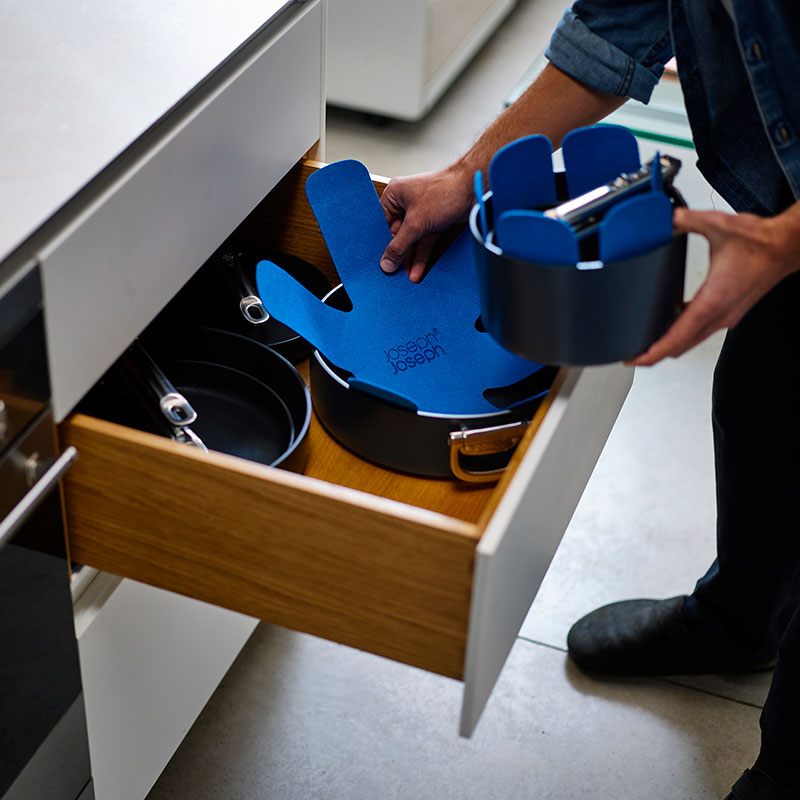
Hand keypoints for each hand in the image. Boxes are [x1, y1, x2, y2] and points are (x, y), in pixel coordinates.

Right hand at [379, 164, 473, 281]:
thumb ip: (399, 246)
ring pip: (411, 240)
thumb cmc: (444, 192)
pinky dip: (421, 256)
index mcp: (394, 195)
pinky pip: (423, 242)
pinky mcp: (433, 222)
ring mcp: (420, 213)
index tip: (381, 262)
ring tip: (406, 277)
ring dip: (410, 259)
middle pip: (397, 235)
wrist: (473, 189)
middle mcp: (405, 203)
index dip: (381, 243)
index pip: (382, 224)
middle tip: (393, 274)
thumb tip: (386, 263)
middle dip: (398, 254)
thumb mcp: (416, 223)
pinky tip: (417, 271)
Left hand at [628, 204, 799, 365]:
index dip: (654, 353)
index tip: (636, 359)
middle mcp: (719, 315)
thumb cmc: (759, 241)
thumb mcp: (718, 225)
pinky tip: (669, 325)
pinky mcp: (729, 313)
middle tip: (632, 355)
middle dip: (655, 354)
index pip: (677, 338)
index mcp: (712, 301)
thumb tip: (666, 217)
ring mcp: (725, 317)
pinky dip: (682, 335)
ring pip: (691, 342)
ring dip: (669, 346)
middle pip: (681, 347)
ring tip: (646, 344)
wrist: (785, 246)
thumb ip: (687, 220)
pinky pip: (700, 332)